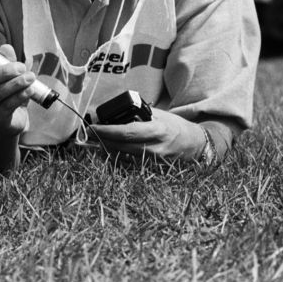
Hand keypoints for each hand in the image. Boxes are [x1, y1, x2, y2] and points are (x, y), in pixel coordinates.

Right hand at [0, 43, 31, 135]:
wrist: (12, 121)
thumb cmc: (8, 93)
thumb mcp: (9, 76)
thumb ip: (8, 61)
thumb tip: (6, 48)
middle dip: (3, 72)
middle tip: (21, 67)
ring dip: (16, 83)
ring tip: (30, 77)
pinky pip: (7, 106)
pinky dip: (20, 96)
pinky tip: (30, 90)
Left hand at [87, 108, 205, 161]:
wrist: (193, 145)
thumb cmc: (173, 126)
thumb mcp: (158, 115)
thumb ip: (138, 114)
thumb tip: (112, 111)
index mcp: (157, 131)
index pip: (126, 133)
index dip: (106, 131)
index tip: (92, 128)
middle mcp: (154, 149)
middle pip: (120, 147)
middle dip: (101, 140)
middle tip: (89, 134)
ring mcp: (152, 162)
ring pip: (121, 158)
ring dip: (106, 149)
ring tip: (96, 140)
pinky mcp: (151, 170)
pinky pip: (127, 165)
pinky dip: (115, 157)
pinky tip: (109, 149)